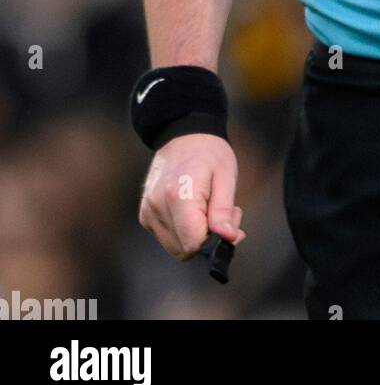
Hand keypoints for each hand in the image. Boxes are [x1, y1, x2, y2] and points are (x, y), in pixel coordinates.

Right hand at [139, 133, 245, 259]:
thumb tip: (227, 239)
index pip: (193, 242)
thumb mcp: (226, 176)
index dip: (214, 241)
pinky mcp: (145, 215)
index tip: (229, 226)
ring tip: (210, 208)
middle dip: (208, 240)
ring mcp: (148, 211)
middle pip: (184, 249)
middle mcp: (157, 206)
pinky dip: (184, 232)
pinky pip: (168, 238)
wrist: (184, 135)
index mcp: (178, 194)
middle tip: (226, 215)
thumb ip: (224, 211)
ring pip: (176, 247)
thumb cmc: (210, 154)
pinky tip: (196, 211)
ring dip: (197, 237)